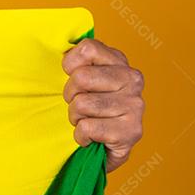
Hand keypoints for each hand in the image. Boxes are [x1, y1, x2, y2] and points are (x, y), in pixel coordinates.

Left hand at [63, 38, 144, 172]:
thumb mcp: (82, 76)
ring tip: (87, 120)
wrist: (103, 147)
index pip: (87, 48)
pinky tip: (91, 137)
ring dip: (76, 117)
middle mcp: (132, 80)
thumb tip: (60, 47)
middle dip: (70, 95)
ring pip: (82, 104)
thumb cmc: (87, 106)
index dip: (70, 65)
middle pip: (81, 78)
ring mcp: (135, 105)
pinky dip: (81, 136)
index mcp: (118, 60)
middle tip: (79, 105)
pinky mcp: (131, 131)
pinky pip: (87, 128)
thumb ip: (75, 60)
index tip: (73, 77)